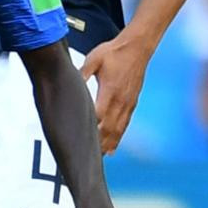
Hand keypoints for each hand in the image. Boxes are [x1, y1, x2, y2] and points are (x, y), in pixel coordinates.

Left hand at [80, 34, 154, 153]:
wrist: (137, 48)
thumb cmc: (113, 52)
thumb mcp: (93, 59)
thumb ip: (82, 73)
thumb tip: (70, 84)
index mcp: (109, 90)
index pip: (98, 115)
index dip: (89, 129)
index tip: (80, 141)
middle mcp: (121, 101)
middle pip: (108, 128)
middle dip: (98, 144)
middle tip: (87, 158)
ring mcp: (128, 104)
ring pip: (118, 130)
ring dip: (108, 145)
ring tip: (99, 159)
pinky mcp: (132, 104)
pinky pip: (125, 125)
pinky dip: (118, 139)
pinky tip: (113, 148)